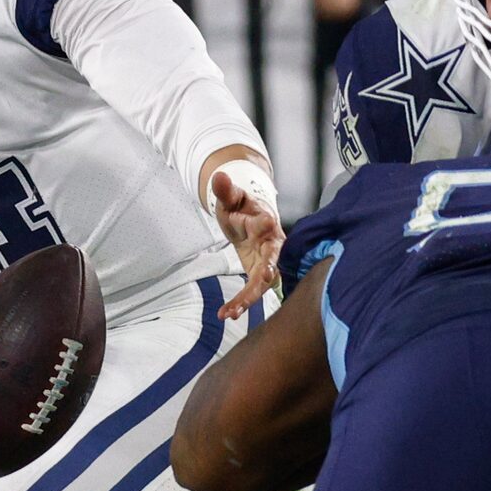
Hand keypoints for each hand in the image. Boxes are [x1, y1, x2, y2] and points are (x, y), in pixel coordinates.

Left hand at [211, 166, 284, 319]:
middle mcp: (272, 244)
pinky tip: (226, 314)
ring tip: (232, 311)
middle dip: (268, 270)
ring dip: (249, 298)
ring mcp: (269, 262)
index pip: (266, 221)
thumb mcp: (231, 200)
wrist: (251, 222)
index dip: (265, 222)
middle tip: (263, 279)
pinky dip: (240, 303)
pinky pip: (252, 292)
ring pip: (263, 282)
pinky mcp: (261, 276)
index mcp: (263, 222)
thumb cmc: (243, 209)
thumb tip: (218, 176)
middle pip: (271, 258)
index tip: (266, 220)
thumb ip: (225, 190)